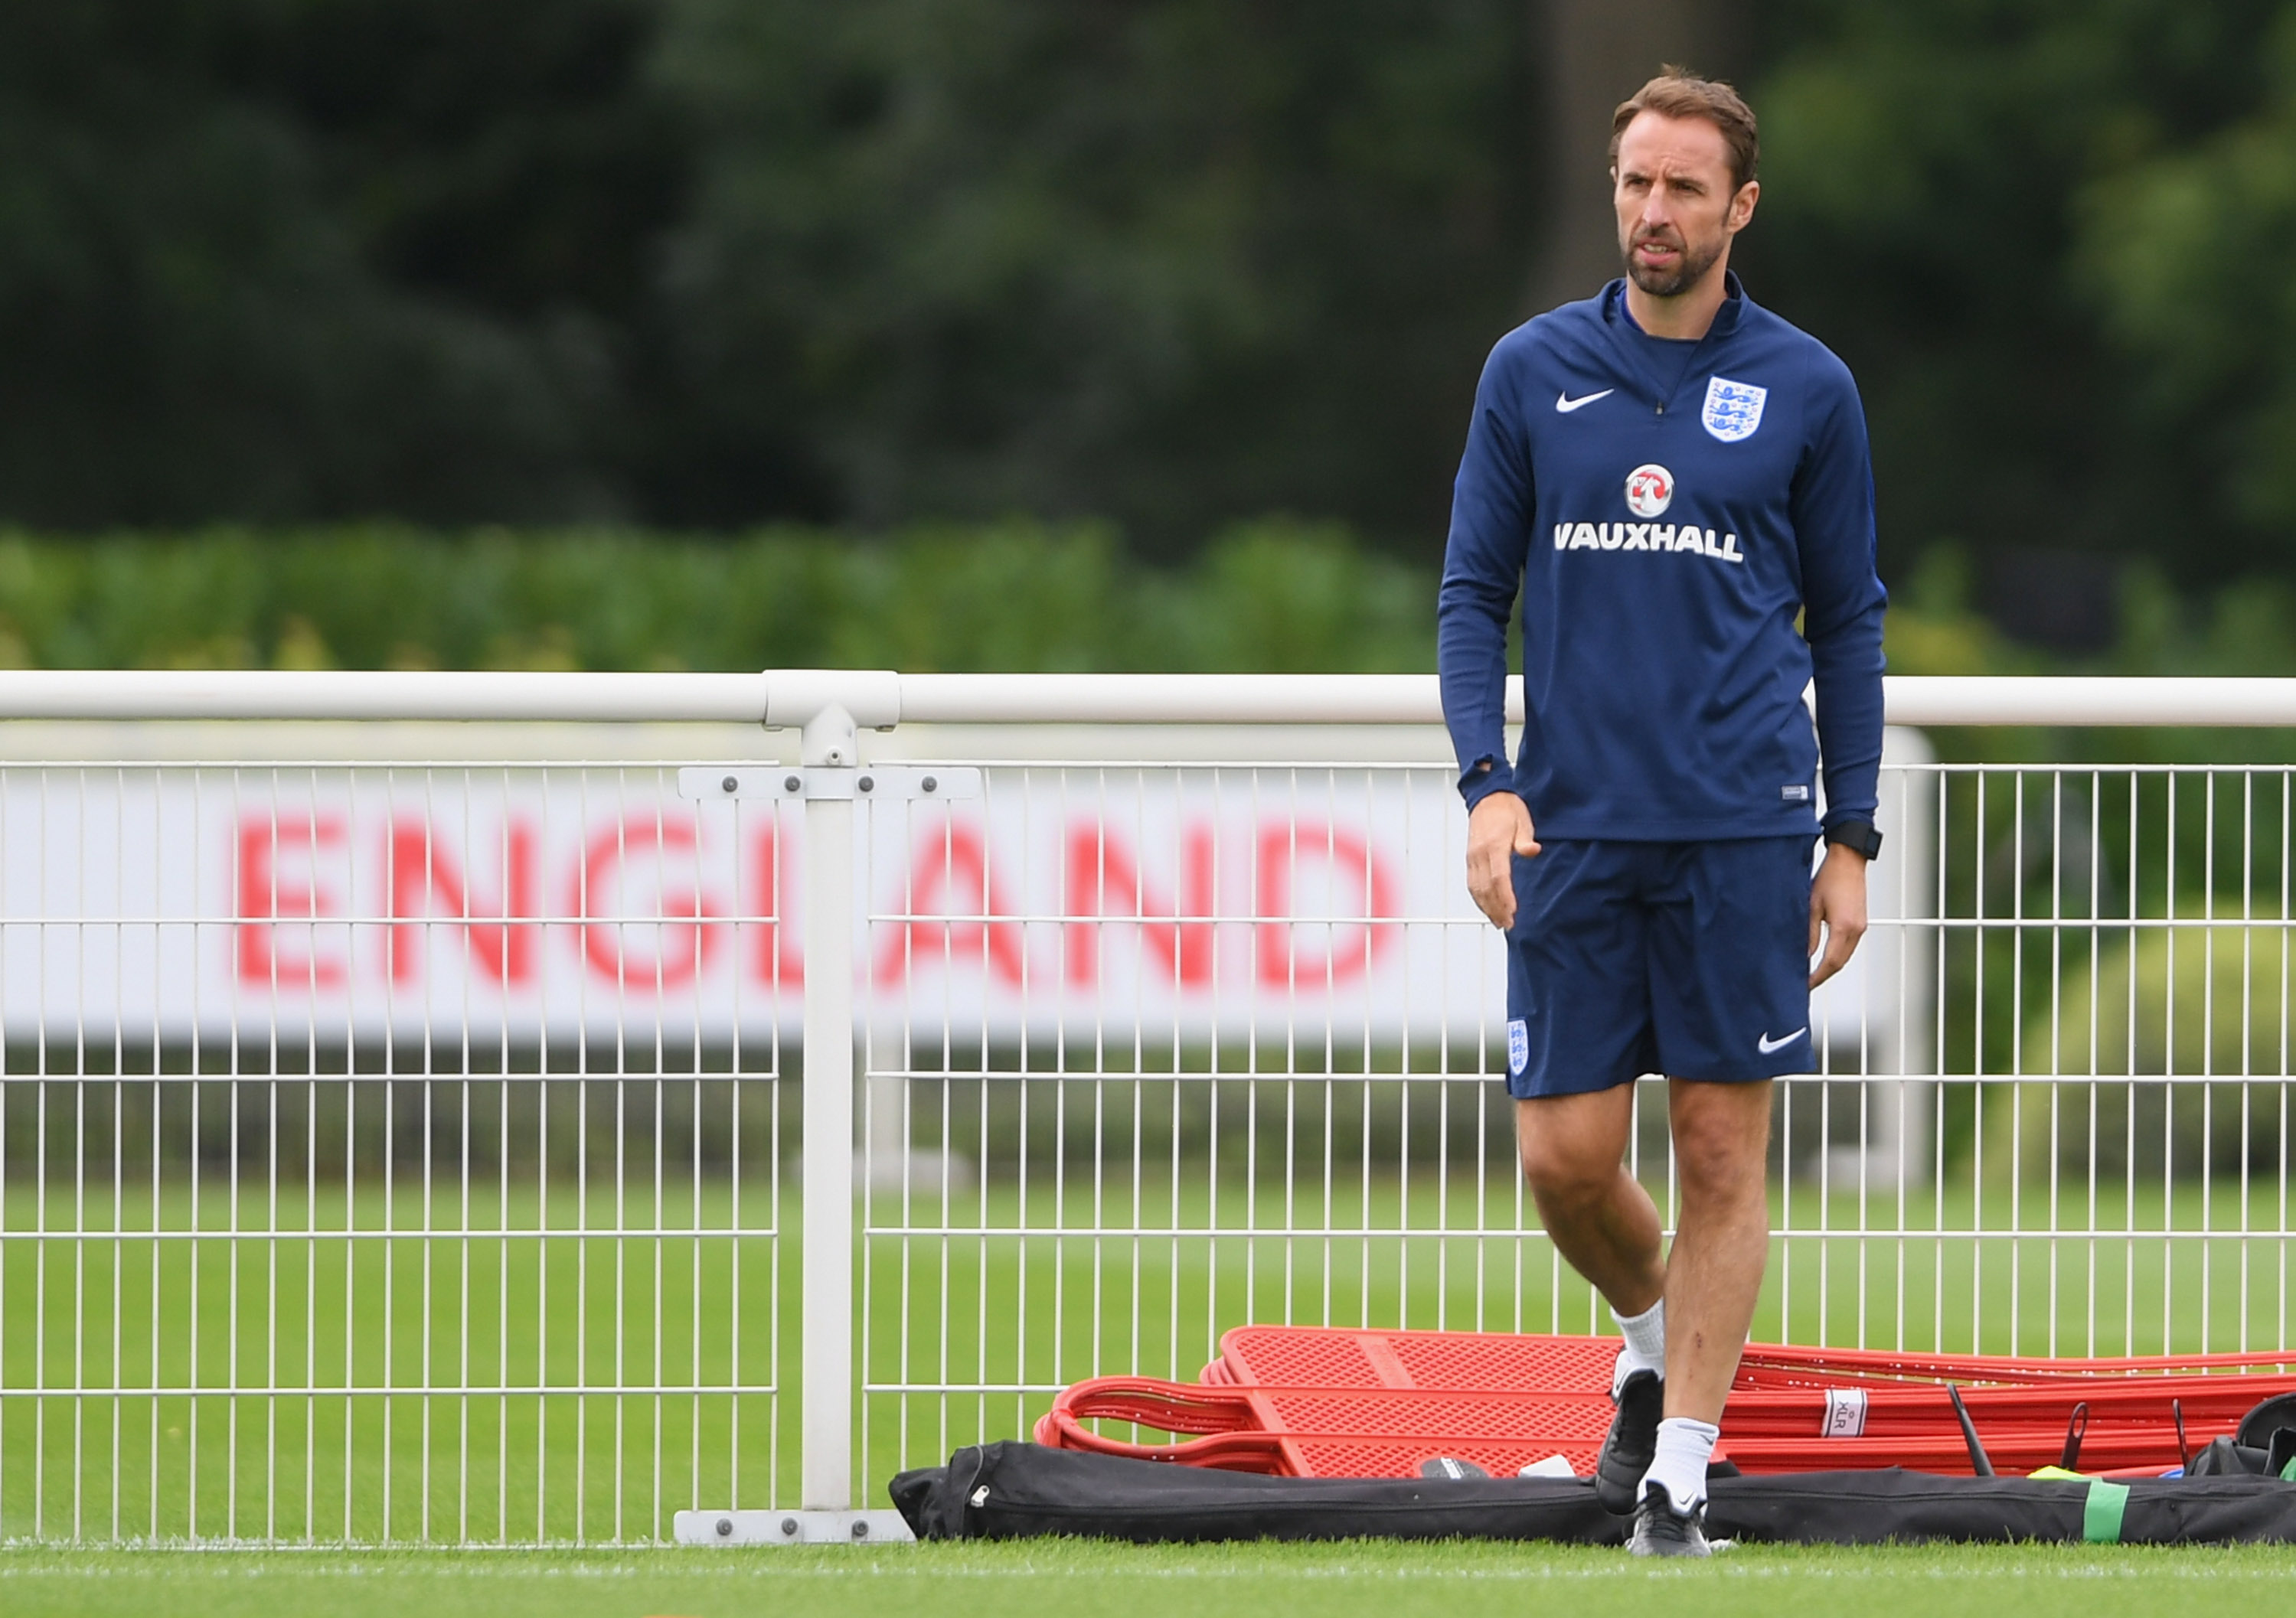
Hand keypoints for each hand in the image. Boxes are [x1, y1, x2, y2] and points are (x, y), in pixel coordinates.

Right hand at [1466, 791, 1540, 930]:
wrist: (1488, 799)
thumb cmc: (1508, 809)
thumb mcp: (1523, 820)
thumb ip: (1525, 839)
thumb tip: (1533, 850)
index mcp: (1494, 845)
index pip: (1499, 877)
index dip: (1505, 897)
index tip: (1513, 912)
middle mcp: (1479, 854)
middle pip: (1486, 888)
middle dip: (1496, 909)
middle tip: (1508, 924)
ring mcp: (1472, 857)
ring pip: (1476, 889)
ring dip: (1486, 907)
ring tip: (1498, 922)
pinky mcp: (1470, 859)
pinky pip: (1472, 883)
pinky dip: (1478, 899)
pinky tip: (1487, 908)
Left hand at [1808, 841, 1869, 988]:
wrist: (1848, 860)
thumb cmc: (1830, 877)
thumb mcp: (1811, 906)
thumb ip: (1808, 933)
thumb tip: (1805, 954)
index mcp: (1844, 927)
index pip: (1831, 962)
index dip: (1818, 977)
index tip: (1806, 985)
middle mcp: (1856, 930)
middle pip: (1840, 963)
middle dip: (1824, 975)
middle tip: (1808, 984)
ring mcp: (1861, 927)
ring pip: (1846, 956)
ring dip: (1831, 966)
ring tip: (1814, 974)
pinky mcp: (1861, 922)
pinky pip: (1850, 946)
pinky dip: (1838, 955)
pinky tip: (1826, 957)